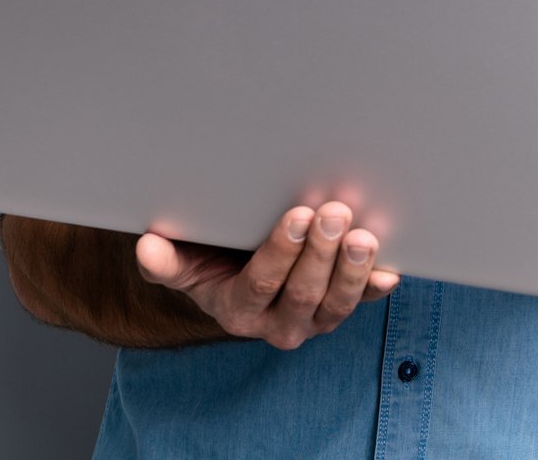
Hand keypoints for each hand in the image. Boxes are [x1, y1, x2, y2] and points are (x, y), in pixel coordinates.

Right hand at [134, 202, 399, 349]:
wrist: (236, 276)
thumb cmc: (210, 260)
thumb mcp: (183, 261)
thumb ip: (166, 260)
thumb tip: (147, 247)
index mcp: (238, 311)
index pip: (261, 284)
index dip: (282, 252)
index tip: (298, 216)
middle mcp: (278, 324)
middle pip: (303, 294)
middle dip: (320, 253)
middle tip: (333, 212)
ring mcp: (313, 319)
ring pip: (337, 304)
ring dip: (353, 269)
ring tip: (363, 235)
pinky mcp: (339, 306)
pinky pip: (363, 301)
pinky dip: (376, 286)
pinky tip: (390, 269)